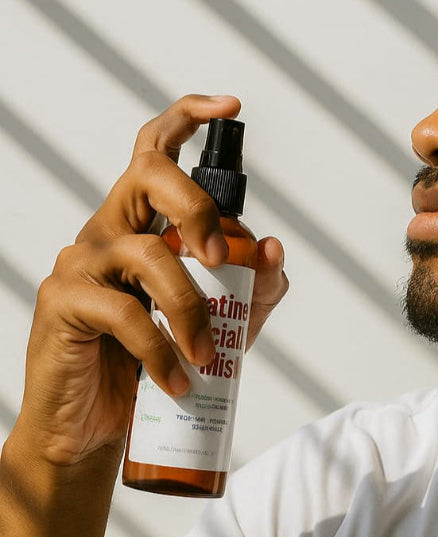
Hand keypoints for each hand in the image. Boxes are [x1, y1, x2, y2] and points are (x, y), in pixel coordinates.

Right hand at [17, 94, 287, 465]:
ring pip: (147, 254)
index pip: (156, 154)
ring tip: (205, 358)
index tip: (231, 108)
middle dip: (199, 206)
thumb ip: (251, 293)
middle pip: (149, 175)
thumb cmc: (154, 369)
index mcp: (140, 226)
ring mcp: (81, 264)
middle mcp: (108, 232)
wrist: (96, 429)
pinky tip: (176, 379)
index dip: (189, 119)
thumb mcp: (217, 330)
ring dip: (191, 309)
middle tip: (225, 256)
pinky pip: (126, 313)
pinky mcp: (64, 304)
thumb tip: (274, 249)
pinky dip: (161, 350)